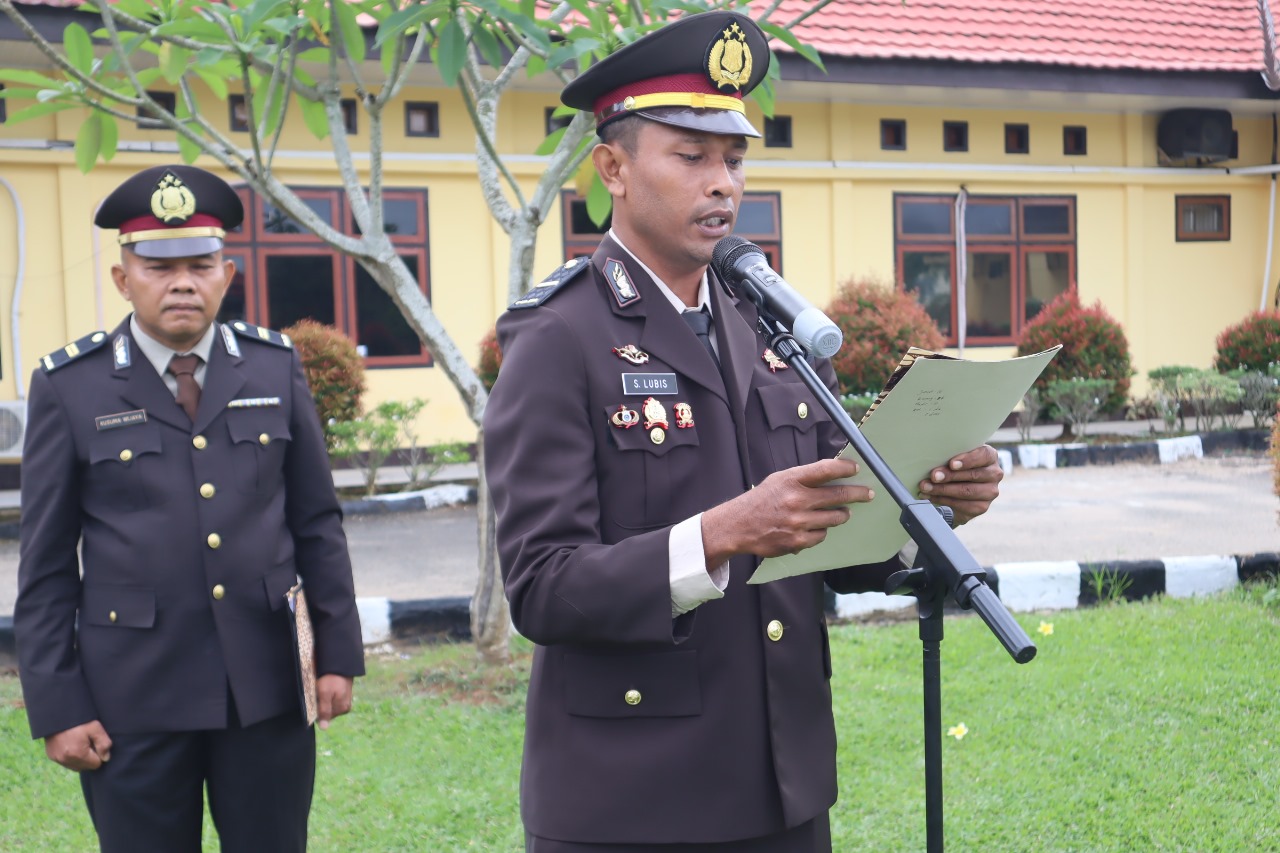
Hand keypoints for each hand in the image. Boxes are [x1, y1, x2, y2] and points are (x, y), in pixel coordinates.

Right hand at [45, 720, 111, 770]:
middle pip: (85, 767)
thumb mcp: (95, 727)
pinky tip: (71, 743)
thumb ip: (104, 743)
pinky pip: (66, 762)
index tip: (95, 743)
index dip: (99, 754)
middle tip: (88, 741)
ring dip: (80, 758)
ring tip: (80, 742)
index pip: (96, 764)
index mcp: (77, 754)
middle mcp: (65, 760)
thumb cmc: (79, 719)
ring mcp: (57, 758)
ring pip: (75, 766)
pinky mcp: (51, 755)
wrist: (58, 713)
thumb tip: (106, 758)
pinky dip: (70, 756)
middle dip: (89, 757)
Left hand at [316, 674, 353, 729]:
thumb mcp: (325, 694)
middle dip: (321, 704)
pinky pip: (332, 699)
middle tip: (319, 692)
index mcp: (342, 709)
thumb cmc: (331, 678)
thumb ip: (324, 710)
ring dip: (324, 698)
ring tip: (323, 688)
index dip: (317, 709)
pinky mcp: (344, 694)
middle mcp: (345, 707)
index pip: (324, 717)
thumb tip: (324, 728)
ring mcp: (345, 701)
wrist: (340, 664)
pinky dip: (328, 695)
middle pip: (327, 711)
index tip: (315, 698)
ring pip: (329, 705)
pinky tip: (327, 687)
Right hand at [702, 457, 872, 564]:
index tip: (856, 468)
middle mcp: (796, 500)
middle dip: (858, 493)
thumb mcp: (779, 480)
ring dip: (841, 514)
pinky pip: (821, 535)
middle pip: (838, 496)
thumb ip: (804, 478)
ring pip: (835, 518)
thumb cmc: (761, 500)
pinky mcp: (797, 541)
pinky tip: (814, 527)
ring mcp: (798, 522)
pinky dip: (821, 531)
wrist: (738, 525)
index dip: (845, 468)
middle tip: (868, 493)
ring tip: (843, 512)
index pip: (826, 470)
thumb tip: (834, 476)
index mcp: (791, 480)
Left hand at [918, 445, 1002, 525]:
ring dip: (943, 490)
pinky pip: (963, 505)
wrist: (958, 489)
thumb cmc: (956, 467)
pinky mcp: (982, 506)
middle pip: (974, 475)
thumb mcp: (955, 457)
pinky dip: (944, 500)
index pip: (984, 455)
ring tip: (926, 487)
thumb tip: (932, 460)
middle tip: (933, 476)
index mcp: (989, 456)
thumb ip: (950, 456)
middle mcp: (994, 474)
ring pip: (967, 491)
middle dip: (950, 476)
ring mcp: (990, 492)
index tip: (951, 464)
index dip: (968, 460)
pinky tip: (932, 496)